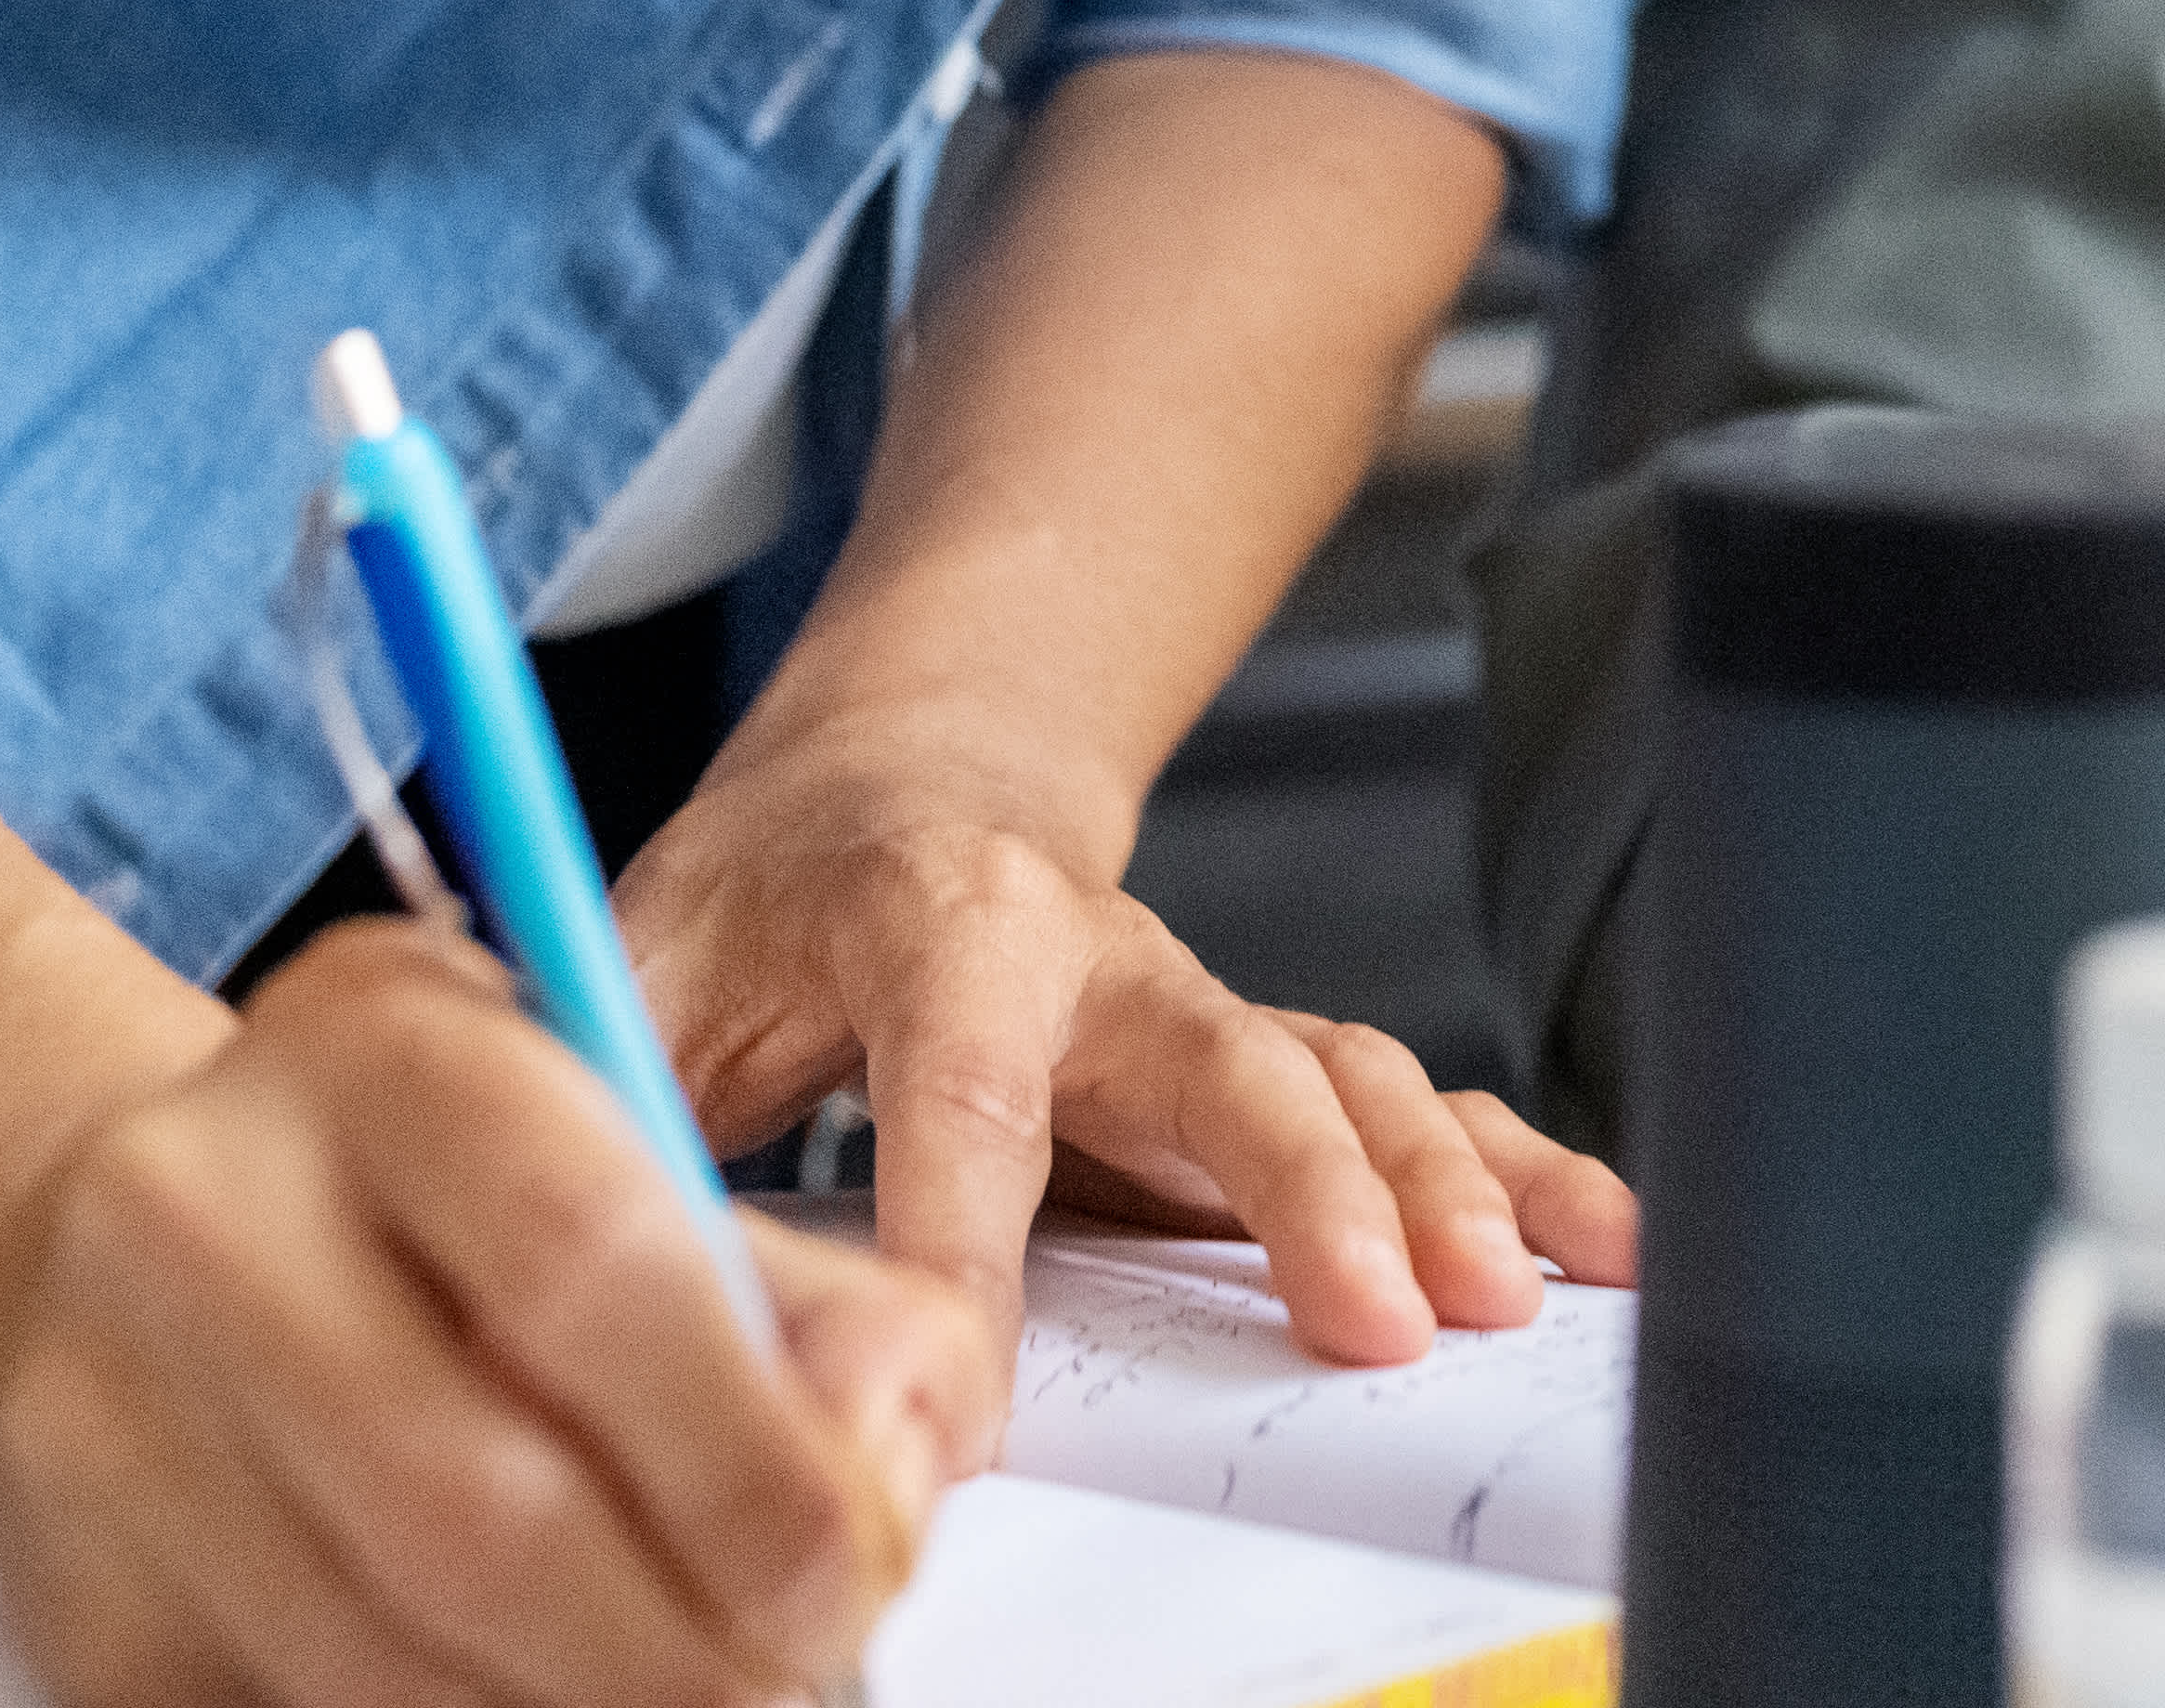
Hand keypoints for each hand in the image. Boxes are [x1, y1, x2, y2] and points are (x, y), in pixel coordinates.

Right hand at [0, 923, 966, 1707]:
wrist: (81, 1216)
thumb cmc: (398, 1176)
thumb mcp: (605, 1132)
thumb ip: (797, 1288)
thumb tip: (909, 1458)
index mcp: (372, 1051)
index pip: (588, 1259)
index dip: (747, 1451)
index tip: (854, 1557)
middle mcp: (203, 1214)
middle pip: (482, 1502)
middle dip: (685, 1634)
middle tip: (800, 1667)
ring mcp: (108, 1415)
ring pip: (388, 1654)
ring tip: (699, 1683)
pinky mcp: (82, 1600)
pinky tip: (542, 1689)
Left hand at [613, 682, 1634, 1449]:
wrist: (909, 768)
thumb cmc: (768, 884)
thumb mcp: (644, 955)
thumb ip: (612, 1084)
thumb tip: (569, 1254)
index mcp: (939, 919)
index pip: (960, 1086)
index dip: (964, 1246)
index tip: (959, 1397)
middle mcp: (1102, 954)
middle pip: (1228, 1058)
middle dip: (1312, 1189)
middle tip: (1376, 1322)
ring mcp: (1199, 1010)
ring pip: (1340, 1080)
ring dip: (1439, 1185)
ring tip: (1509, 1300)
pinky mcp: (1257, 1063)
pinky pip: (1400, 1108)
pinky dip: (1509, 1167)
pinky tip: (1595, 1241)